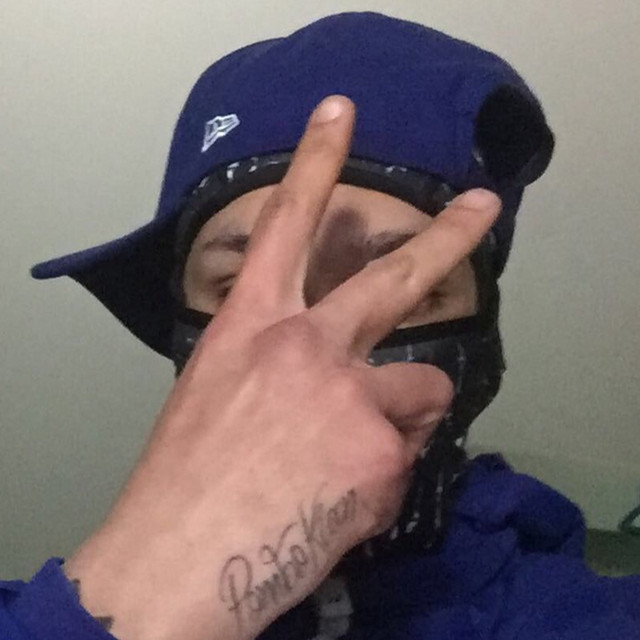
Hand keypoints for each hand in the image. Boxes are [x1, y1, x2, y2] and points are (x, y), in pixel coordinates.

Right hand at [63, 95, 499, 639]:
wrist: (181, 556)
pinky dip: (385, 476)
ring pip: (421, 388)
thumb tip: (324, 379)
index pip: (286, 223)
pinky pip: (406, 455)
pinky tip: (346, 500)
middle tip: (481, 204)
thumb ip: (275, 368)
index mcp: (252, 327)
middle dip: (446, 235)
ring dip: (402, 419)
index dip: (316, 162)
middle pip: (392, 276)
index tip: (341, 114)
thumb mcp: (215, 396)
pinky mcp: (380, 449)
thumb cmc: (186, 477)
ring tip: (358, 458)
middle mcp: (306, 344)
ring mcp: (349, 392)